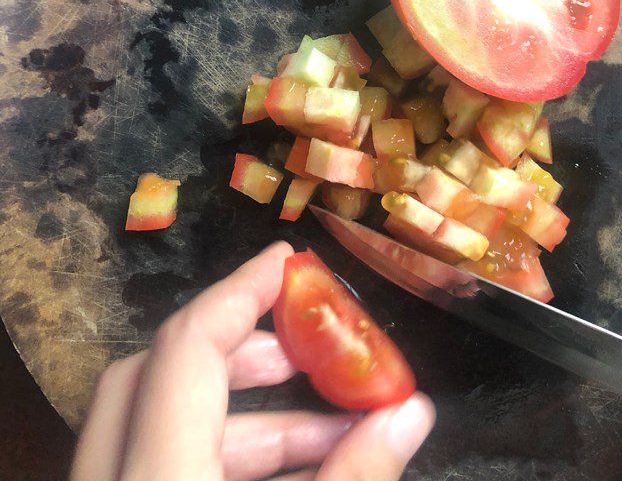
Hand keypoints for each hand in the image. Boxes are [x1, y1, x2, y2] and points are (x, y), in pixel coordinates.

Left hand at [70, 242, 434, 480]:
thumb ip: (355, 475)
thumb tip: (413, 411)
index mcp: (155, 475)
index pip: (187, 346)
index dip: (241, 291)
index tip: (291, 260)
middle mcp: (111, 478)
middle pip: (158, 369)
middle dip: (241, 346)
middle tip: (311, 347)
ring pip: (156, 419)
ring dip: (243, 409)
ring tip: (331, 425)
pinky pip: (155, 460)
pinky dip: (221, 451)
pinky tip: (296, 470)